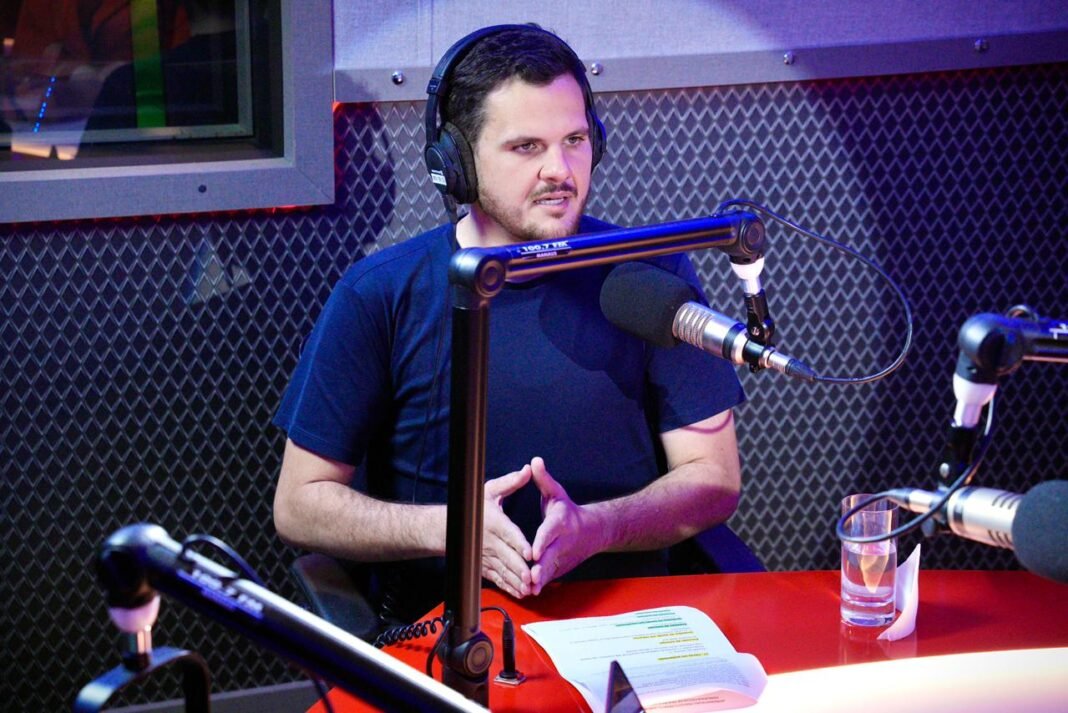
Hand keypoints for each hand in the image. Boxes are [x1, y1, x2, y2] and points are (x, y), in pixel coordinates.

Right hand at [482, 464, 533, 597]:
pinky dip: (508, 587)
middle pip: (507, 557)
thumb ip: (510, 482)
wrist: (446, 528)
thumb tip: (527, 470)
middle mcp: (490, 541)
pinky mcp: (484, 566)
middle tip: (532, 578)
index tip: (529, 552)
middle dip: (519, 569)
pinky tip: (519, 593)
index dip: (518, 543)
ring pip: (503, 571)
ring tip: (528, 589)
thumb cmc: (472, 507)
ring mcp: (486, 556)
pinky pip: (497, 579)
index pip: (509, 534)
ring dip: (515, 581)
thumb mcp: (490, 491)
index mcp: (494, 522)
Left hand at [529, 457, 603, 594]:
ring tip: (529, 589)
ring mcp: (563, 556)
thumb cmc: (569, 511)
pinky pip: (550, 577)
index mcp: (561, 522)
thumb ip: (544, 479)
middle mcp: (563, 541)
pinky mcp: (561, 567)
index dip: (542, 542)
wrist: (594, 531)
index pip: (550, 532)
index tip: (534, 552)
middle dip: (542, 567)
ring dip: (541, 580)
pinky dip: (541, 585)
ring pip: (551, 570)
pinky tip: (528, 593)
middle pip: (552, 556)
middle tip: (532, 577)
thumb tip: (534, 461)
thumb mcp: (557, 493)